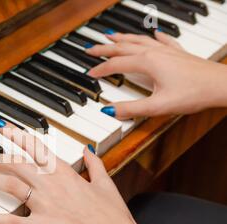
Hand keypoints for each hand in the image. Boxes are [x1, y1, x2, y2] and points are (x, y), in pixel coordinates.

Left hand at [0, 119, 198, 223]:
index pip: (38, 149)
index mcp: (68, 174)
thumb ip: (95, 165)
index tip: (5, 127)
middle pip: (20, 164)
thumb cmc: (115, 219)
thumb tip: (89, 150)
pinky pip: (11, 221)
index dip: (19, 136)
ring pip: (12, 185)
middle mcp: (53, 185)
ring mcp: (45, 205)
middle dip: (0, 156)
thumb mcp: (106, 185)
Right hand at [86, 31, 226, 119]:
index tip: (89, 73)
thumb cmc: (194, 93)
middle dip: (104, 48)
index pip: (115, 65)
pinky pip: (162, 40)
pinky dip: (154, 36)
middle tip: (90, 48)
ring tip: (111, 35)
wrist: (221, 86)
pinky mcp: (178, 53)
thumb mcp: (158, 106)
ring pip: (139, 40)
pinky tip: (154, 32)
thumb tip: (110, 110)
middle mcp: (154, 52)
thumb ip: (131, 109)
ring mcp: (167, 51)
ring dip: (122, 38)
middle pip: (123, 48)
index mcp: (147, 63)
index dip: (100, 69)